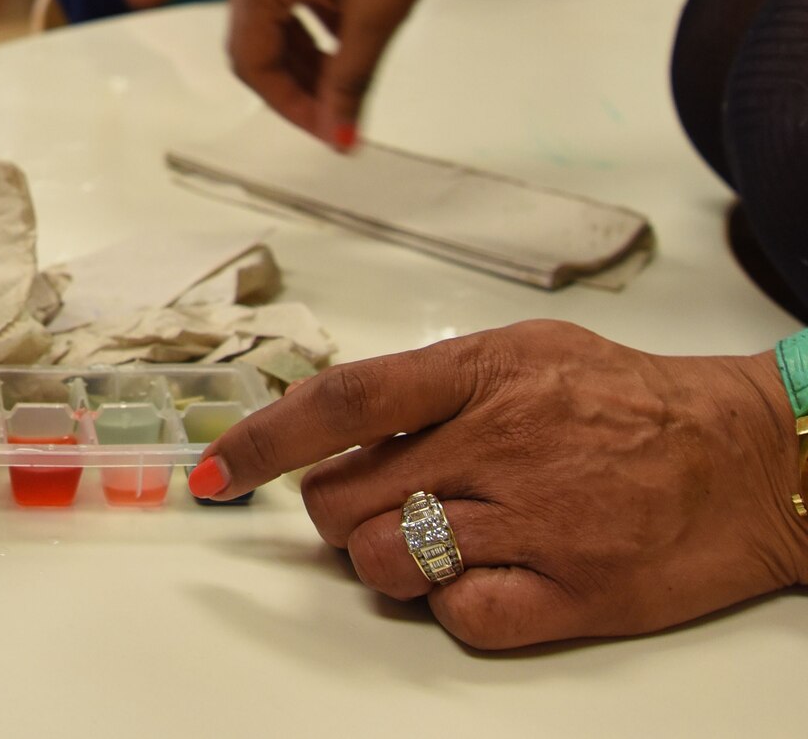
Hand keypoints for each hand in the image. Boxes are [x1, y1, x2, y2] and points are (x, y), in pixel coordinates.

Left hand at [190, 321, 807, 649]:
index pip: (340, 403)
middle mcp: (500, 444)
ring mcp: (536, 521)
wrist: (753, 458)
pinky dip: (450, 605)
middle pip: (344, 499)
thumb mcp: (527, 351)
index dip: (261, 442)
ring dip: (385, 560)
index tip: (214, 471)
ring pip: (385, 561)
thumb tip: (335, 415)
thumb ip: (431, 380)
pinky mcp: (571, 592)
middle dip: (335, 512)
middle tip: (378, 504)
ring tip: (435, 536)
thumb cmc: (632, 403)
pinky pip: (457, 615)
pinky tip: (482, 575)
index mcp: (481, 373)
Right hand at [228, 0, 490, 148]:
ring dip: (305, 54)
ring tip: (346, 80)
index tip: (329, 130)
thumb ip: (350, 81)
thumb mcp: (378, 13)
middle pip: (256, 39)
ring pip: (273, 16)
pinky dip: (311, 21)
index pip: (252, 59)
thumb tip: (339, 135)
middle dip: (296, 82)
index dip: (288, 104)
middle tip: (338, 113)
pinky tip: (348, 36)